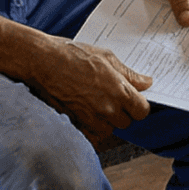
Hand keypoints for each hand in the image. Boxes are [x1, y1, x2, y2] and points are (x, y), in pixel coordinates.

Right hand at [32, 40, 154, 137]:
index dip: (140, 106)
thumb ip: (128, 73)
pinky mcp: (75, 123)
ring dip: (107, 121)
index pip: (142, 111)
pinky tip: (86, 112)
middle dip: (123, 112)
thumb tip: (145, 82)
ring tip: (97, 103)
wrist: (43, 61)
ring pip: (108, 130)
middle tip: (114, 98)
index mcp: (119, 90)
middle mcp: (107, 108)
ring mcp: (90, 118)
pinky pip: (91, 135)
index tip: (134, 100)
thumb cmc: (72, 54)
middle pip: (126, 122)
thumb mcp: (106, 57)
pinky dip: (91, 127)